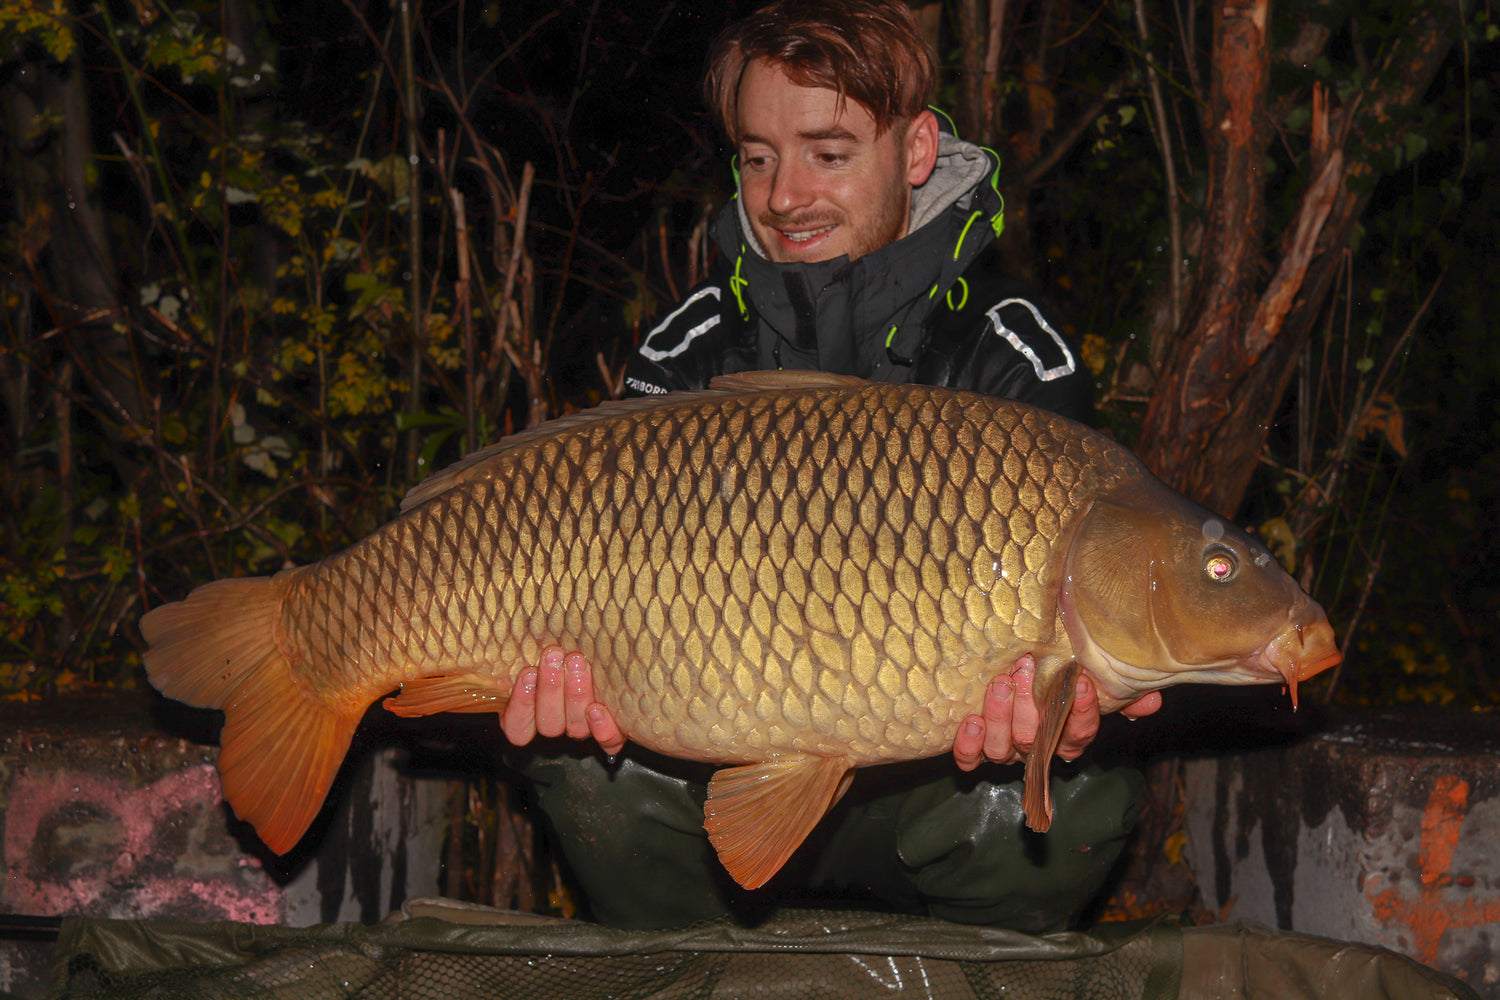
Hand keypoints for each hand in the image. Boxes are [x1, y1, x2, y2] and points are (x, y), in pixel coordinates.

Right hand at [500, 647, 626, 755]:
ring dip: (575, 696)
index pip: (517, 727)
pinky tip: (599, 709)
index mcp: (528, 714)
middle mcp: (555, 724)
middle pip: (549, 725)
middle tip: (554, 656)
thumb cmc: (563, 641)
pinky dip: (604, 730)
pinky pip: (608, 743)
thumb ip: (520, 646)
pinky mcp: (611, 731)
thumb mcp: (534, 643)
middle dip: (550, 690)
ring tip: (576, 663)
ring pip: (575, 728)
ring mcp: (582, 729)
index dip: (521, 705)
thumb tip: (494, 613)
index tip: (527, 673)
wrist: (602, 647)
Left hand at [952, 655, 1162, 769]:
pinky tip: (971, 721)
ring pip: (1002, 749)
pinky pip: (969, 759)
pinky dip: (969, 745)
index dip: (1082, 712)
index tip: (1082, 682)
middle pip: (1034, 739)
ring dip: (1000, 717)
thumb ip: (1118, 693)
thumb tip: (1152, 699)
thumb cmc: (1051, 683)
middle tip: (1026, 669)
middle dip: (1030, 705)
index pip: (1079, 733)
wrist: (1005, 680)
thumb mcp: (1085, 682)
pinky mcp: (973, 751)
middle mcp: (1035, 748)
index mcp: (1065, 736)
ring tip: (1000, 685)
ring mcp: (1004, 751)